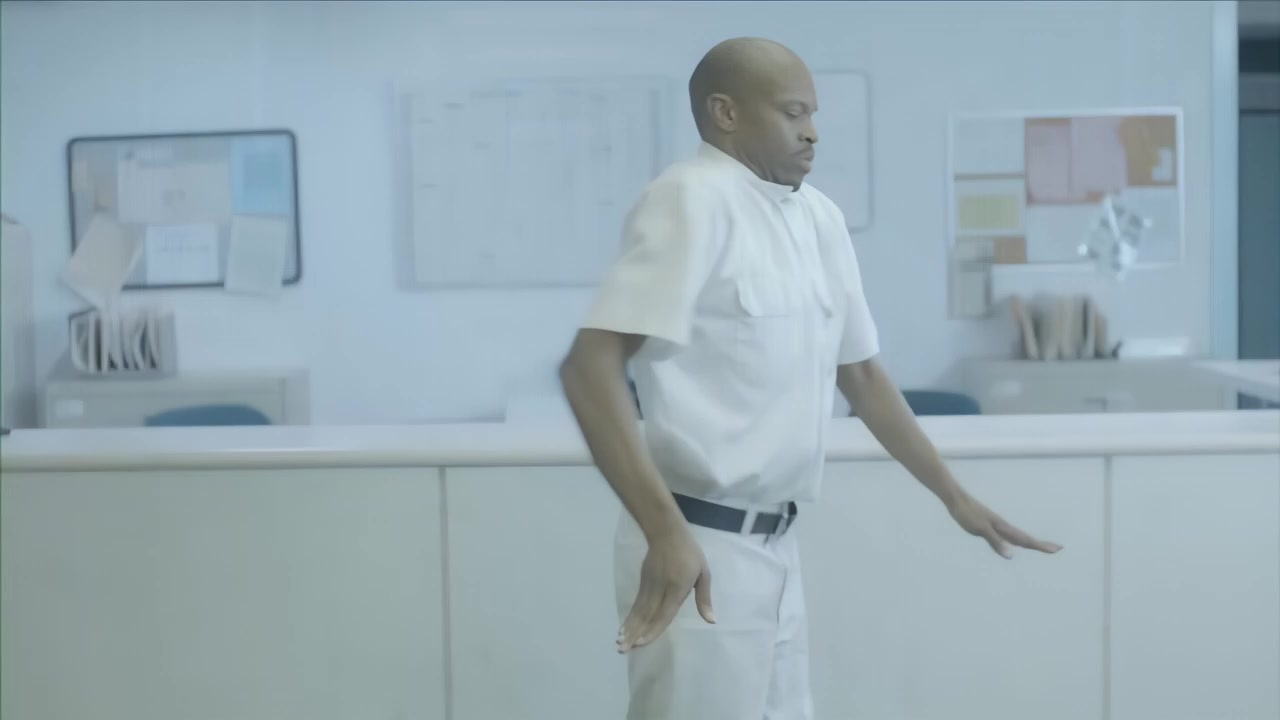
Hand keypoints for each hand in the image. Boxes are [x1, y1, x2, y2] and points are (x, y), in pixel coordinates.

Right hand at [617, 530, 713, 652]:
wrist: (667, 532)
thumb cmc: (689, 553)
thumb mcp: (703, 573)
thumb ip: (704, 598)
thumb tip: (711, 621)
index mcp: (677, 588)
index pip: (663, 613)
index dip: (652, 630)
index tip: (641, 643)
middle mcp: (660, 589)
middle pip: (646, 615)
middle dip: (634, 634)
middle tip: (623, 649)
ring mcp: (649, 586)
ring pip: (638, 611)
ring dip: (628, 628)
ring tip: (619, 644)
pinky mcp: (643, 583)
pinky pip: (636, 604)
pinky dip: (629, 617)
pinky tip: (623, 629)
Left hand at [947, 494, 1062, 558]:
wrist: (956, 499)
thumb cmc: (967, 513)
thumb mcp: (981, 529)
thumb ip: (996, 542)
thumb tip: (1012, 555)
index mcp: (1003, 528)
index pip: (1026, 540)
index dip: (1041, 546)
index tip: (1057, 549)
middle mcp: (1003, 526)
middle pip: (1026, 538)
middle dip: (1041, 544)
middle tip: (1058, 549)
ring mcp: (997, 525)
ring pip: (1017, 536)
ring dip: (1030, 542)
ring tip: (1041, 547)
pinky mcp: (989, 525)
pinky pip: (1007, 535)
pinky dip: (1015, 540)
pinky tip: (1013, 543)